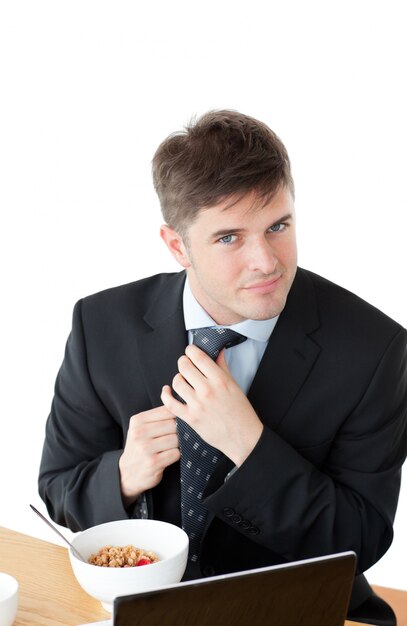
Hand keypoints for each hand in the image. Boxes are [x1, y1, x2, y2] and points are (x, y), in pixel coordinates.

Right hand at [119, 405, 179, 505]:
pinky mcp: (153, 462)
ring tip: (171, 447)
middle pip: (174, 425)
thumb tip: (172, 392)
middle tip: (175, 437)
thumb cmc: (140, 446)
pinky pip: (176, 453)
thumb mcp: (142, 427)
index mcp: (138, 421)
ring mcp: (145, 448)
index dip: (178, 416)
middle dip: (179, 431)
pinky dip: (176, 455)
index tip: (179, 422)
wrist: (127, 474)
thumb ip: (157, 413)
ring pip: (176, 439)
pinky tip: (169, 456)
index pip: (167, 411)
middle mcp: (139, 433)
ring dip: (178, 444)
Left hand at [161, 345, 262, 466]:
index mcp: (220, 380)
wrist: (243, 437)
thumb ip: (223, 367)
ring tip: (182, 379)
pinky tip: (167, 390)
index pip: (198, 356)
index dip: (191, 350)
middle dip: (183, 362)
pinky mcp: (190, 418)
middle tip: (186, 364)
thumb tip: (218, 351)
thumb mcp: (234, 385)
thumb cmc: (241, 411)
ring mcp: (197, 405)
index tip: (190, 351)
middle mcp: (207, 390)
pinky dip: (165, 395)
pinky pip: (170, 403)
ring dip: (177, 378)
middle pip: (184, 366)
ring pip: (177, 382)